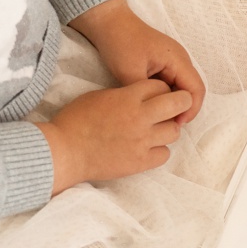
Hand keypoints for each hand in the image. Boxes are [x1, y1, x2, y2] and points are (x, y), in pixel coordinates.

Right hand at [37, 78, 192, 193]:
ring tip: (156, 131)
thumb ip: (123, 94)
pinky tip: (148, 148)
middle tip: (177, 107)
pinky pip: (165, 154)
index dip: (162, 89)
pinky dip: (159, 151)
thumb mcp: (98, 96)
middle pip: (178, 104)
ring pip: (174, 132)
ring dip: (168, 129)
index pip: (161, 86)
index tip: (158, 94)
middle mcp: (140, 118)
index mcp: (128, 97)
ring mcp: (142, 141)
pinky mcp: (141, 162)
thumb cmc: (75, 121)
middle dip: (182, 102)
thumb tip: (138, 96)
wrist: (64, 150)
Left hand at [69, 0, 205, 123]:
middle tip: (168, 125)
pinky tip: (154, 104)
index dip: (190, 110)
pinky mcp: (164, 62)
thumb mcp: (129, 72)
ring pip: (182, 88)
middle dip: (184, 109)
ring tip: (161, 117)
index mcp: (177, 59)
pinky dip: (167, 95)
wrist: (108, 21)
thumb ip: (145, 94)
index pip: (196, 90)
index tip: (176, 125)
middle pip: (193, 90)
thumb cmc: (119, 42)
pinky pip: (173, 83)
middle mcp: (181, 59)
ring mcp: (173, 60)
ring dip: (175, 103)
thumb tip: (154, 114)